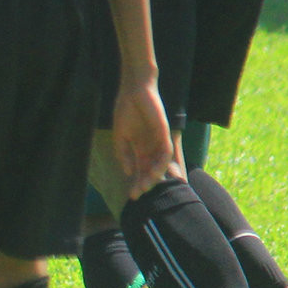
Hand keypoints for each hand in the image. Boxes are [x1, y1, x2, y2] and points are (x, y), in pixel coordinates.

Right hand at [109, 77, 173, 196]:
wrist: (134, 91)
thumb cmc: (126, 110)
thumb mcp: (120, 136)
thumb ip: (123, 154)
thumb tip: (128, 173)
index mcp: (139, 148)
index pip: (140, 170)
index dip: (136, 183)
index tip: (131, 196)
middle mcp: (150, 147)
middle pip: (150, 170)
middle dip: (145, 183)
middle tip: (138, 194)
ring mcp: (158, 141)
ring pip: (160, 164)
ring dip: (154, 175)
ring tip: (146, 185)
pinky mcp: (165, 133)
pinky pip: (166, 151)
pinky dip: (162, 162)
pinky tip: (154, 170)